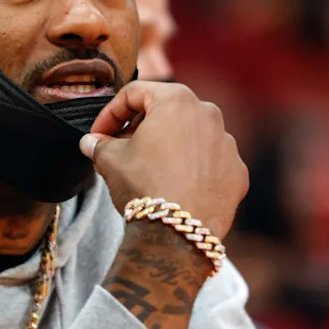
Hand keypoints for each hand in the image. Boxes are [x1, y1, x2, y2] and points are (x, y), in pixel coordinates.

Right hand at [79, 81, 247, 239]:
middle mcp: (208, 114)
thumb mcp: (111, 160)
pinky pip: (209, 162)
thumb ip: (99, 144)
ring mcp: (227, 144)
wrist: (177, 234)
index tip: (99, 134)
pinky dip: (191, 168)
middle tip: (120, 150)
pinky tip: (173, 185)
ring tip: (147, 170)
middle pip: (165, 111)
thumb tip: (92, 143)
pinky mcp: (237, 171)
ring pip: (190, 136)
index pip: (134, 94)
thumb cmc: (146, 187)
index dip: (109, 113)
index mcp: (176, 100)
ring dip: (167, 147)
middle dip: (140, 128)